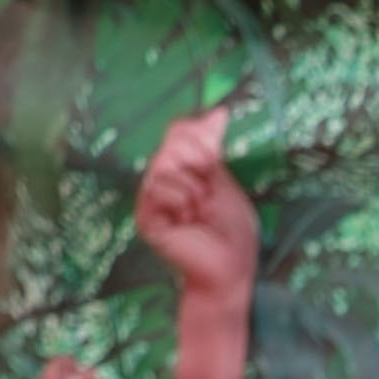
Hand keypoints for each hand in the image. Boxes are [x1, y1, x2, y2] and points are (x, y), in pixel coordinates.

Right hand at [135, 107, 260, 300]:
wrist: (230, 267)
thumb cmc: (233, 231)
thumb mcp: (225, 182)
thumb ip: (213, 149)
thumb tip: (218, 111)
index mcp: (184, 169)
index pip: (178, 132)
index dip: (195, 130)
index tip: (216, 131)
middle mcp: (164, 179)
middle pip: (171, 142)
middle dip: (197, 161)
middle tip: (208, 190)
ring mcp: (152, 197)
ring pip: (164, 163)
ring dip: (192, 187)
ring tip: (200, 210)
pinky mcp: (146, 215)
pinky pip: (158, 187)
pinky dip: (180, 200)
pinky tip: (187, 218)